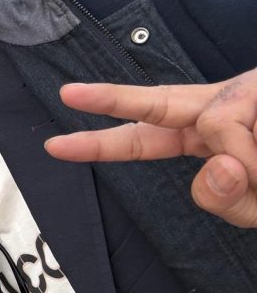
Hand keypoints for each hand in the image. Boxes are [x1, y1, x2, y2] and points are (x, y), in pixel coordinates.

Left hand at [44, 72, 256, 227]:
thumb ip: (229, 199)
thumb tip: (216, 162)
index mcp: (211, 138)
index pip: (148, 140)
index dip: (101, 144)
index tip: (54, 145)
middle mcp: (220, 110)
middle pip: (155, 104)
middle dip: (109, 100)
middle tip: (65, 93)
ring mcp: (244, 93)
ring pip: (209, 126)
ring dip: (244, 165)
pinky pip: (233, 127)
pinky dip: (255, 157)